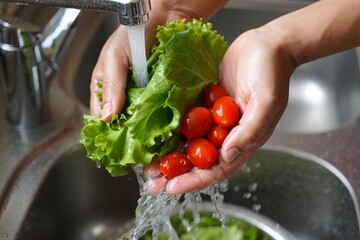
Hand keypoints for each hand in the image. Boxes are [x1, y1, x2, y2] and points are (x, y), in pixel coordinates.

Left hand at [146, 26, 296, 193]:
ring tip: (147, 166)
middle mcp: (226, 134)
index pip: (217, 168)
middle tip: (152, 183)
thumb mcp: (266, 103)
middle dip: (175, 174)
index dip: (195, 180)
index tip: (172, 187)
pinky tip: (154, 136)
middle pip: (198, 161)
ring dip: (168, 155)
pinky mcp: (204, 104)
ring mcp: (213, 120)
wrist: (266, 45)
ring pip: (188, 143)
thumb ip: (249, 132)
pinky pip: (185, 121)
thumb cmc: (272, 73)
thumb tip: (228, 156)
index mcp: (243, 140)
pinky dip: (171, 130)